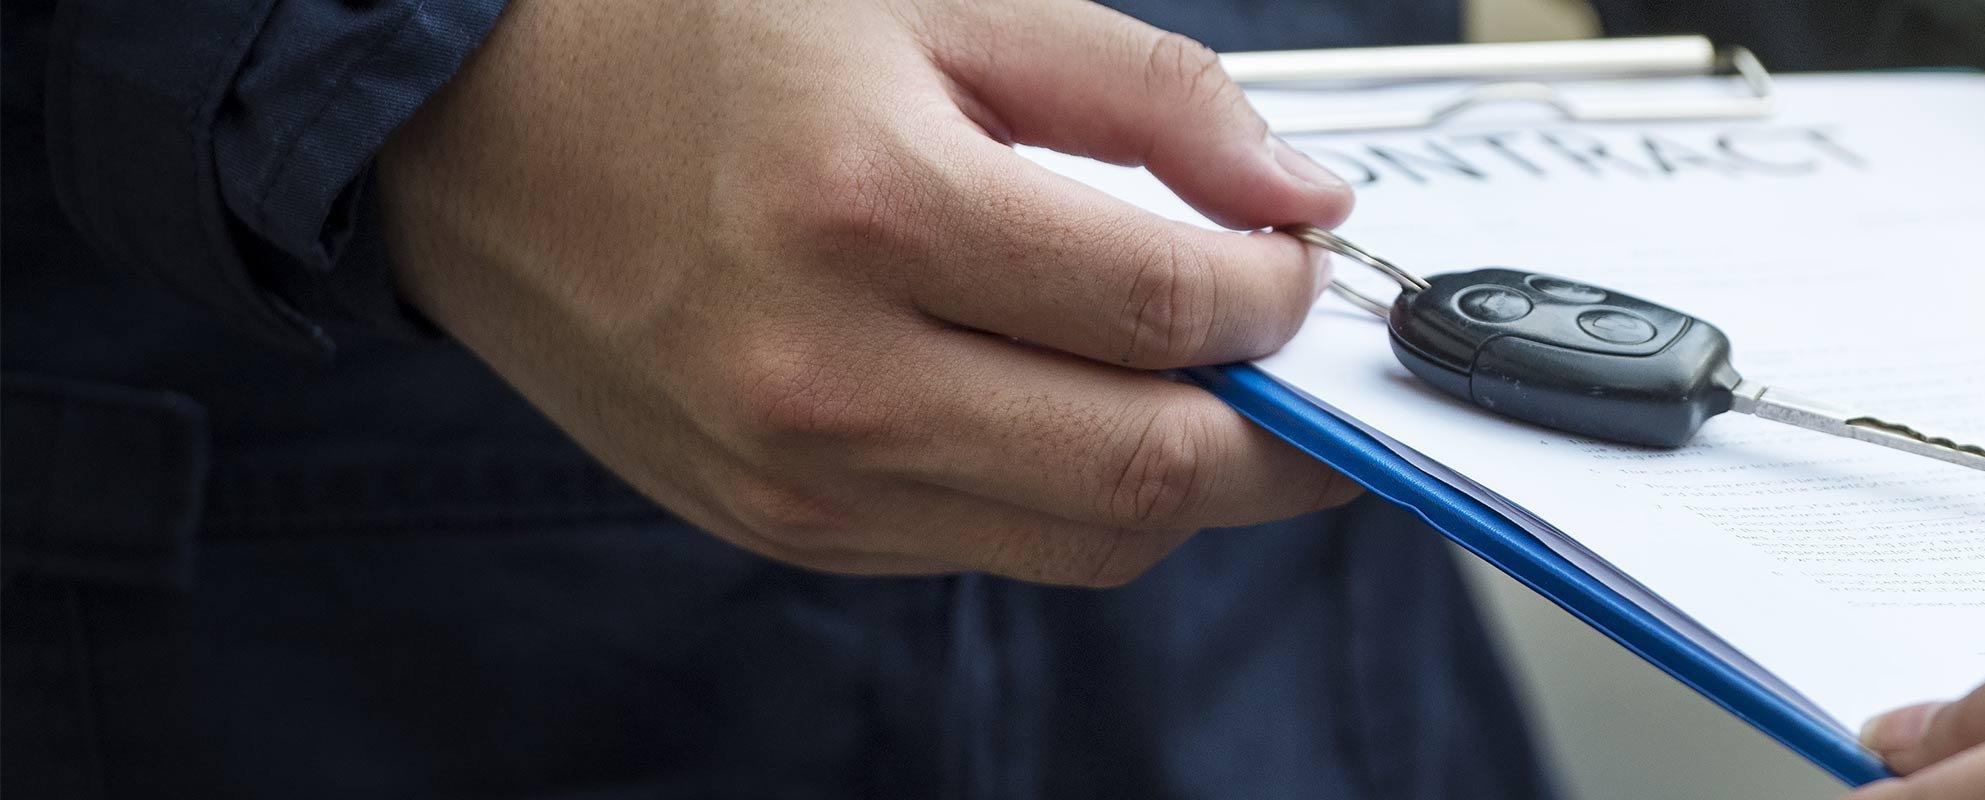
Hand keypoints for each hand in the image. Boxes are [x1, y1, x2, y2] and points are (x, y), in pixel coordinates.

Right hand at [378, 0, 1360, 584]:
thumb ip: (1149, 96)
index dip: (1281, 293)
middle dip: (1283, 434)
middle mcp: (832, 371)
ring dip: (1190, 478)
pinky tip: (1072, 408)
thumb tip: (1300, 199)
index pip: (1169, 309)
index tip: (1303, 257)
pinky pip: (992, 548)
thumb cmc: (691, 42)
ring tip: (1213, 390)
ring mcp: (799, 473)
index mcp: (878, 208)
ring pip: (1089, 537)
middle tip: (1315, 371)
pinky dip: (1071, 496)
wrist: (466, 127)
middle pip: (1152, 466)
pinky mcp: (779, 526)